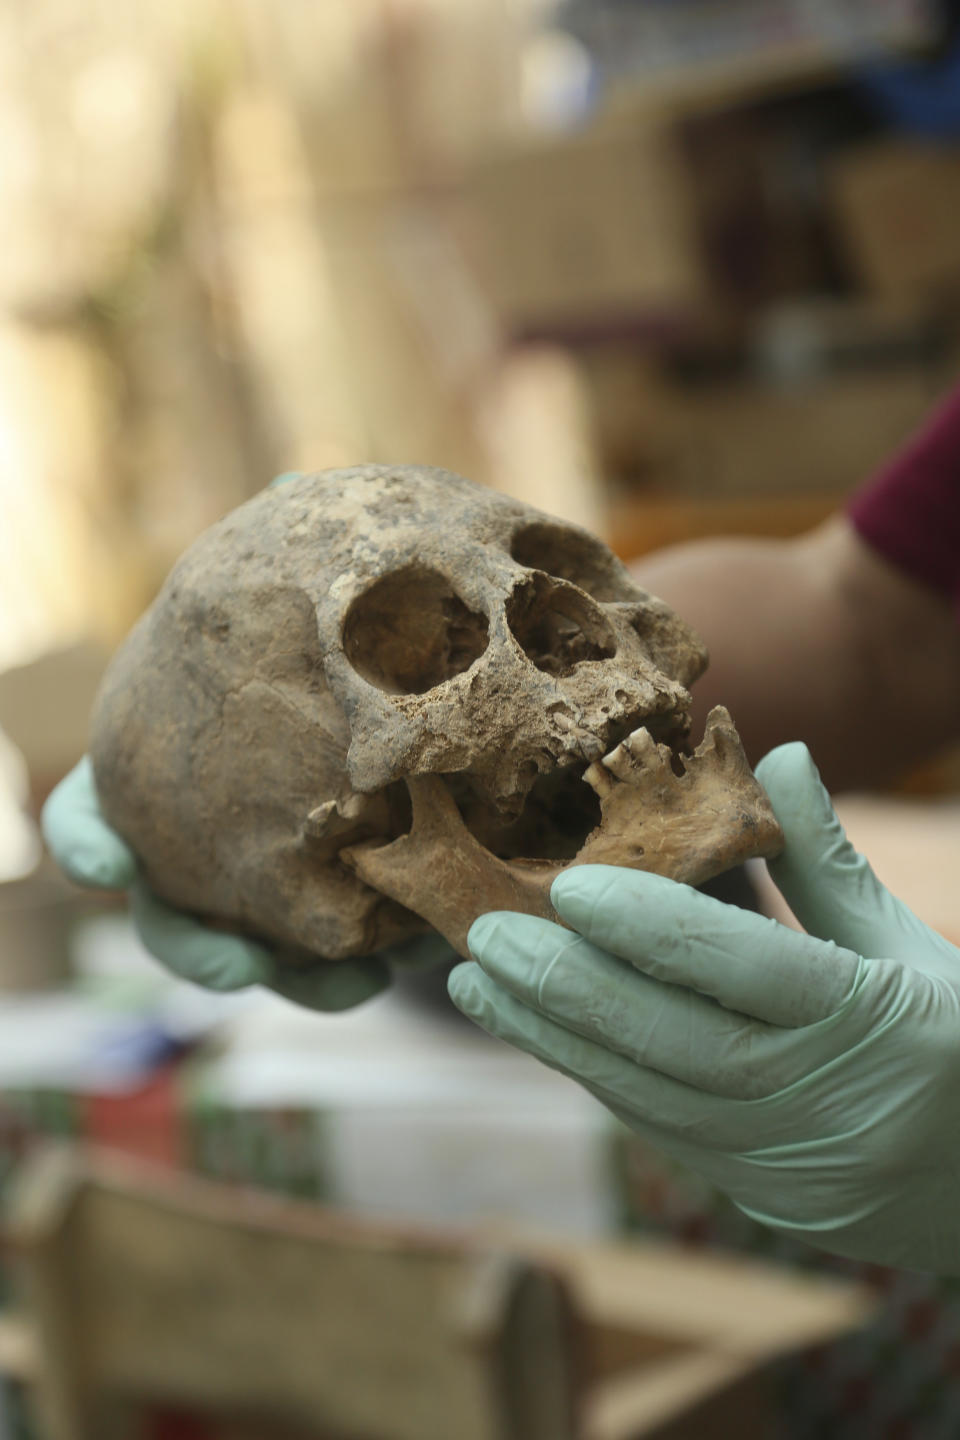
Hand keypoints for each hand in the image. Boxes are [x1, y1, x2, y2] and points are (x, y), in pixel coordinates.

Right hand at [41, 471, 446, 1010]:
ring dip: (290, 981)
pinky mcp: (336, 924)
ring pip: (251, 955)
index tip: (107, 863)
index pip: (102, 811)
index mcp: (173, 768)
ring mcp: (267, 891)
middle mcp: (206, 840)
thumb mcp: (334, 606)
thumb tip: (290, 481)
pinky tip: (401, 970)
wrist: (442, 712)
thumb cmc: (354, 654)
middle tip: (236, 962)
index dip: (92, 840)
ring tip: (349, 988)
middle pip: (166, 910)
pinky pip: (334, 967)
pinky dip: (357, 973)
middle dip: (191, 942)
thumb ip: (302, 565)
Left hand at [450, 742, 959, 1274]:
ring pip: (649, 1099)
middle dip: (568, 987)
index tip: (570, 885)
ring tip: (480, 988)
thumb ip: (826, 858)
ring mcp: (790, 1166)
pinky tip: (542, 1032)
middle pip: (672, 1042)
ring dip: (555, 1040)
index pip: (740, 967)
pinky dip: (599, 1076)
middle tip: (485, 937)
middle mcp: (823, 1102)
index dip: (648, 925)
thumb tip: (773, 752)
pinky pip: (664, 1131)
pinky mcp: (766, 1199)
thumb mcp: (909, 944)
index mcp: (873, 1021)